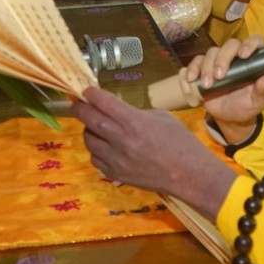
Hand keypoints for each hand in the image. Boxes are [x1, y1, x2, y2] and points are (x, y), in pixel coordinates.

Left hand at [71, 87, 236, 217]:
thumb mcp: (161, 117)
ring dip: (89, 130)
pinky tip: (105, 146)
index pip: (104, 103)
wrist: (187, 173)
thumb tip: (119, 112)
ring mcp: (115, 159)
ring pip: (89, 140)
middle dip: (80, 109)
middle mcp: (121, 140)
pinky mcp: (114, 173)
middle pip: (90, 120)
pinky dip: (96, 149)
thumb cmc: (180, 142)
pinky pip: (95, 158)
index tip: (87, 90)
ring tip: (94, 126)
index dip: (92, 94)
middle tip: (76, 103)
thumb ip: (136, 113)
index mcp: (134, 122)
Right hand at [185, 36, 263, 143]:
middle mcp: (237, 56)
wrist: (229, 117)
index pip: (256, 41)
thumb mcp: (257, 101)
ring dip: (208, 67)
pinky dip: (193, 68)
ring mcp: (220, 60)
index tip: (244, 55)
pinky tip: (192, 79)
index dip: (250, 44)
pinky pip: (197, 61)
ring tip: (208, 85)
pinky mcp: (204, 67)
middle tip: (220, 76)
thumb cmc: (246, 105)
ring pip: (212, 52)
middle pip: (230, 45)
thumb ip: (263, 90)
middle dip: (223, 59)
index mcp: (254, 60)